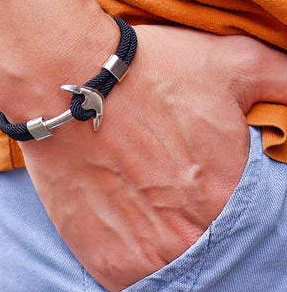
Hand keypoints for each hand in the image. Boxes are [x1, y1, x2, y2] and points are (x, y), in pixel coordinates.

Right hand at [19, 25, 286, 290]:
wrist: (68, 81)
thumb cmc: (148, 72)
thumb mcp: (231, 63)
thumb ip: (283, 83)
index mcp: (229, 197)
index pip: (256, 230)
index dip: (235, 212)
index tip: (215, 198)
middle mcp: (190, 237)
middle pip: (213, 252)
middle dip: (203, 229)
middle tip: (179, 201)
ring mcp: (145, 255)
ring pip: (175, 271)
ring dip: (170, 247)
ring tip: (154, 212)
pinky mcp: (105, 260)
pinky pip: (136, 281)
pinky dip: (138, 258)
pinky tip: (130, 222)